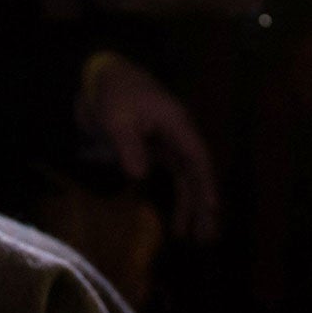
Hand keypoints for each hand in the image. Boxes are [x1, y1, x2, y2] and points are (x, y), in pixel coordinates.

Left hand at [76, 51, 220, 241]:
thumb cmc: (112, 92)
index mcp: (176, 123)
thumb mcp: (116, 118)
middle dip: (202, 204)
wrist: (100, 75)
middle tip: (207, 237)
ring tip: (190, 237)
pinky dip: (176, 196)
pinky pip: (172, 176)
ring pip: (185, 178)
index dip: (205, 184)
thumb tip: (140, 176)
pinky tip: (175, 219)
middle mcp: (178, 133)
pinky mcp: (155, 148)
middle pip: (196, 172)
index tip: (211, 209)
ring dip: (189, 205)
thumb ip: (129, 146)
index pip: (197, 157)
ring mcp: (168, 141)